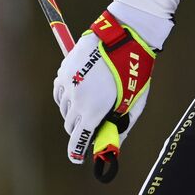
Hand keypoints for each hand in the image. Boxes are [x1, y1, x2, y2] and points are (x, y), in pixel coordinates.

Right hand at [53, 9, 157, 182]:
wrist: (123, 36)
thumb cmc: (134, 70)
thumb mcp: (134, 102)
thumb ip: (123, 126)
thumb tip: (114, 145)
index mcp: (94, 110)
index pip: (78, 139)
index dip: (77, 152)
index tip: (77, 158)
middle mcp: (77, 100)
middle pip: (71, 125)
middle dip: (80, 128)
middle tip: (93, 124)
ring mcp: (68, 84)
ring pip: (65, 109)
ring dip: (75, 112)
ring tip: (91, 102)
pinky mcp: (64, 71)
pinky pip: (60, 93)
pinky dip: (67, 98)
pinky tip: (80, 93)